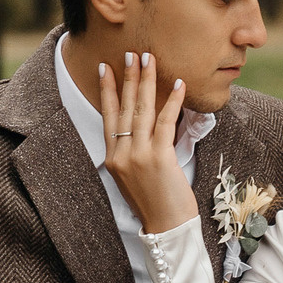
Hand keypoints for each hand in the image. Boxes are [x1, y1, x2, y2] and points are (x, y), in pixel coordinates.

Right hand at [98, 51, 200, 233]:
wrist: (166, 229)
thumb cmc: (155, 205)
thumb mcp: (134, 179)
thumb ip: (133, 155)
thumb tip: (143, 132)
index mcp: (113, 158)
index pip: (108, 117)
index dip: (108, 91)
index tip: (105, 69)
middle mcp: (122, 154)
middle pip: (125, 108)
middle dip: (128, 78)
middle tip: (131, 54)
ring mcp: (138, 156)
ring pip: (142, 110)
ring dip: (146, 81)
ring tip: (149, 59)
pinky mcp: (159, 157)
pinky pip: (166, 122)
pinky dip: (172, 101)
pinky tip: (177, 84)